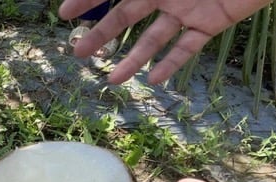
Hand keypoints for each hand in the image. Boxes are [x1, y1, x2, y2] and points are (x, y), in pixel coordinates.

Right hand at [59, 0, 271, 83]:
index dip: (87, 1)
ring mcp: (187, 10)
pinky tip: (155, 80)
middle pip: (126, 18)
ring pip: (154, 38)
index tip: (64, 16)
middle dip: (101, 35)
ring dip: (133, 59)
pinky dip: (172, 64)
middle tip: (79, 54)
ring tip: (112, 81)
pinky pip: (188, 47)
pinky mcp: (211, 23)